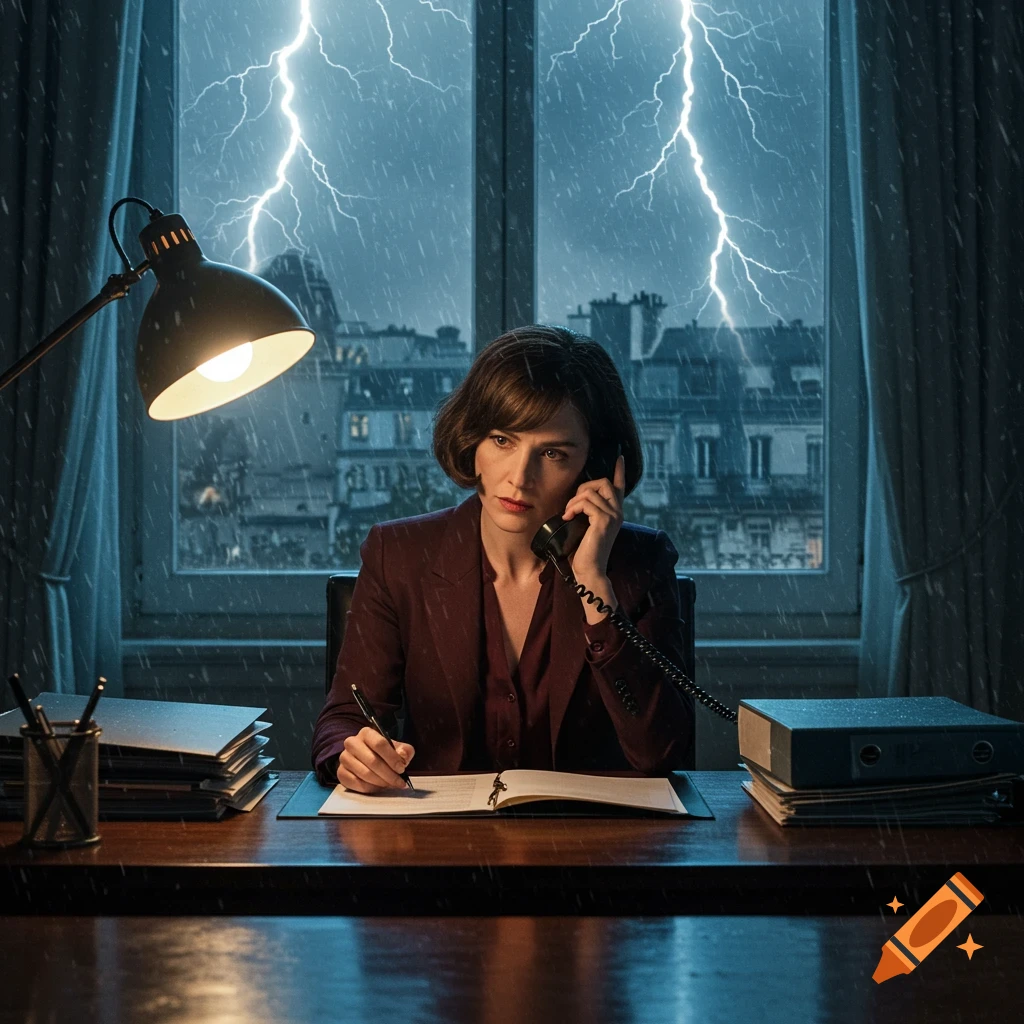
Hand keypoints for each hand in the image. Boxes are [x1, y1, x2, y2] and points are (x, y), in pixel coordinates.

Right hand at [337, 727, 414, 792]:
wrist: (367, 760)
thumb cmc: (384, 753)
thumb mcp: (398, 748)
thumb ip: (405, 750)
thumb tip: (403, 756)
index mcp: (367, 733)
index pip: (380, 743)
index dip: (392, 758)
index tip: (401, 769)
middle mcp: (352, 743)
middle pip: (372, 761)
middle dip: (389, 774)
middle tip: (399, 782)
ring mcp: (344, 758)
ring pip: (364, 773)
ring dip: (381, 782)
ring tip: (391, 785)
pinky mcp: (340, 772)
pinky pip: (356, 783)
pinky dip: (370, 788)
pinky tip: (379, 787)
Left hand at [562, 453, 625, 581]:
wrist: (589, 570)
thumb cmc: (585, 552)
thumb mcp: (586, 527)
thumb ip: (587, 513)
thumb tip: (576, 500)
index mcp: (614, 513)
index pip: (620, 487)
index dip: (619, 471)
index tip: (620, 458)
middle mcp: (618, 512)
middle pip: (604, 483)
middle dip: (584, 488)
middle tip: (572, 503)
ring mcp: (613, 516)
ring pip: (591, 492)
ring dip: (574, 500)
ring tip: (568, 513)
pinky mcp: (604, 521)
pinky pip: (586, 502)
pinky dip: (574, 507)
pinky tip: (568, 517)